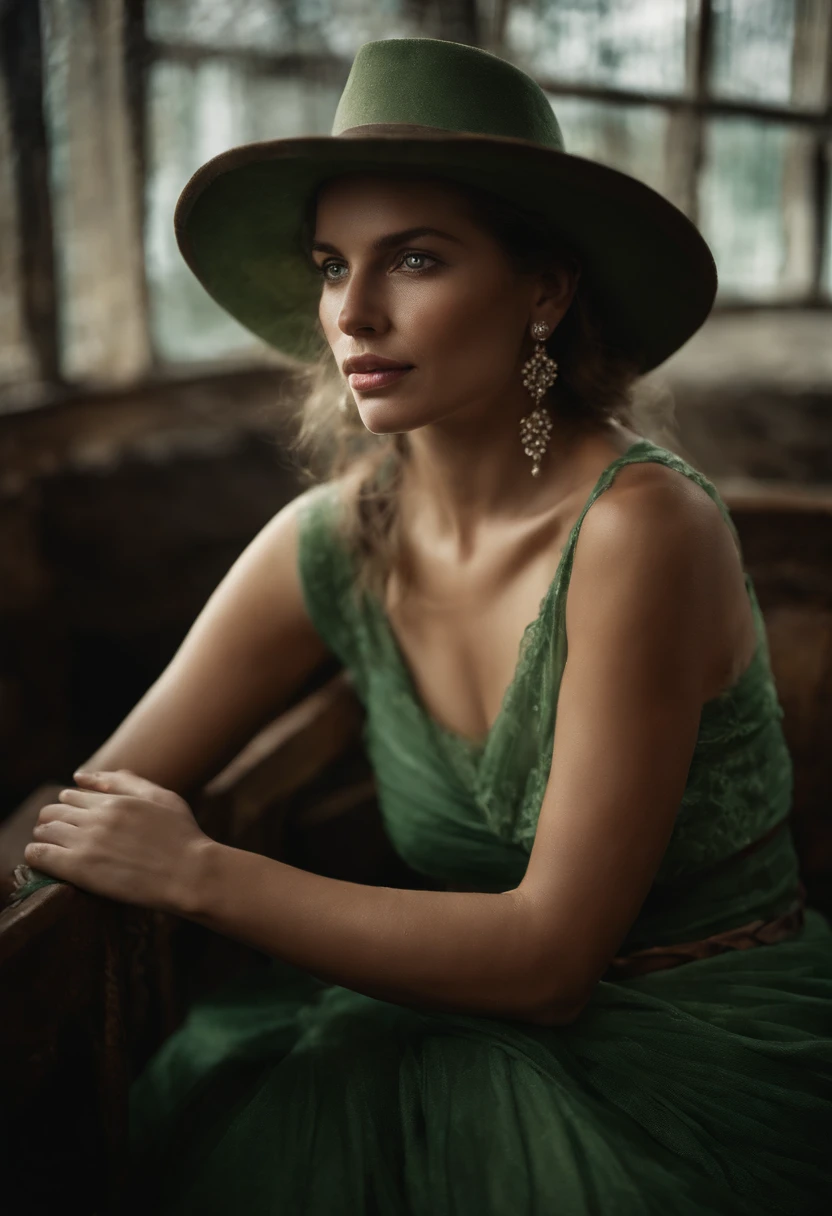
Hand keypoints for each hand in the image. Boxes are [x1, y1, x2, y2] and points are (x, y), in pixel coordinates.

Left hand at [23, 769, 212, 914]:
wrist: (191, 874)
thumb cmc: (183, 836)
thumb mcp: (162, 798)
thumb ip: (127, 783)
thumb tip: (85, 775)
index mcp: (114, 800)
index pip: (71, 796)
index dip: (70, 809)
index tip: (77, 824)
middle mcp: (97, 817)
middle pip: (51, 812)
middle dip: (54, 823)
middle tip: (66, 840)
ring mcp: (87, 842)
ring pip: (43, 830)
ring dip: (46, 839)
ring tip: (59, 853)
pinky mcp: (80, 868)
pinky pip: (39, 854)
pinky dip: (37, 856)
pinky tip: (49, 864)